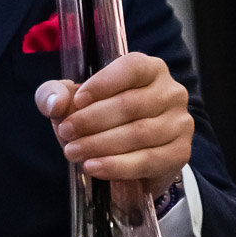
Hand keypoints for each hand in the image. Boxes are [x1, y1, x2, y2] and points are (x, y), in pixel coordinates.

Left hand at [35, 52, 193, 201]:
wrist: (129, 156)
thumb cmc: (101, 117)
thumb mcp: (71, 100)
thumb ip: (55, 94)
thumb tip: (56, 104)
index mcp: (149, 69)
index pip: (130, 68)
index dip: (102, 84)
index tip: (75, 101)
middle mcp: (171, 92)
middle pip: (130, 104)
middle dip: (91, 120)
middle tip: (65, 132)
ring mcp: (180, 123)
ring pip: (138, 133)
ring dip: (100, 144)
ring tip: (73, 152)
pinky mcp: (180, 152)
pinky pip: (148, 160)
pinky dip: (117, 166)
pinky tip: (94, 167)